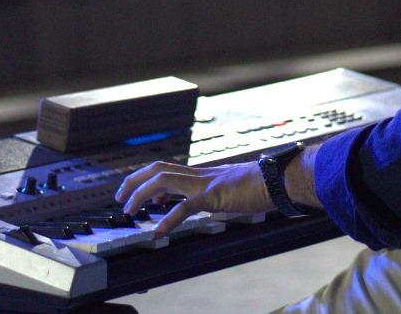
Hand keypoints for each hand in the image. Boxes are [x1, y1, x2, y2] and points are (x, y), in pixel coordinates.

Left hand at [117, 161, 273, 237]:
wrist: (279, 180)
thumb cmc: (261, 186)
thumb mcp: (230, 190)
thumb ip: (213, 195)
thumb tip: (204, 202)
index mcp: (202, 175)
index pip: (166, 169)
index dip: (145, 177)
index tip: (134, 191)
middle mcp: (200, 175)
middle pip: (158, 168)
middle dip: (134, 180)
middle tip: (120, 198)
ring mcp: (206, 183)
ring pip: (165, 179)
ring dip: (142, 193)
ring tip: (129, 210)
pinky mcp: (215, 195)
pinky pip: (187, 206)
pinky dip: (170, 218)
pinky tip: (159, 231)